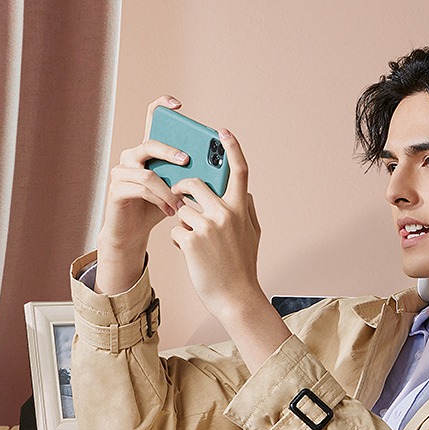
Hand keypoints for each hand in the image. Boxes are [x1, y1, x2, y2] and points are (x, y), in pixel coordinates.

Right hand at [96, 96, 189, 293]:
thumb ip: (189, 175)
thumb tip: (215, 169)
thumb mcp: (177, 188)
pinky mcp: (116, 189)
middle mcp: (132, 156)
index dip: (162, 106)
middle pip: (150, 144)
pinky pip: (140, 189)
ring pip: (146, 172)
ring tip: (181, 202)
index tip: (178, 104)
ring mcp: (121, 171)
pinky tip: (170, 210)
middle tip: (186, 160)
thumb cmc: (158, 207)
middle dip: (170, 151)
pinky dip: (158, 200)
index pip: (151, 119)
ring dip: (167, 188)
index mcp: (149, 151)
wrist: (134, 232)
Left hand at [169, 131, 289, 369]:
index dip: (231, 148)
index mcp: (241, 208)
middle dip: (182, 189)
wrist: (235, 297)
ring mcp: (206, 226)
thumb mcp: (253, 234)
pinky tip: (190, 254)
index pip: (238, 170)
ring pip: (181, 208)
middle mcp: (225, 213)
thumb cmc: (243, 266)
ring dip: (182, 222)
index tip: (222, 132)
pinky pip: (175, 229)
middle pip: (194, 183)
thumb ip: (247, 209)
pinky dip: (179, 241)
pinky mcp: (190, 240)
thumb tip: (245, 191)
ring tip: (194, 241)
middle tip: (178, 197)